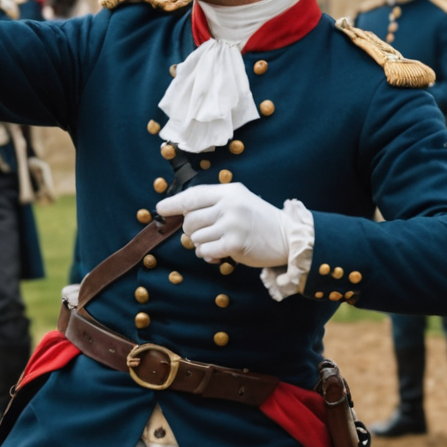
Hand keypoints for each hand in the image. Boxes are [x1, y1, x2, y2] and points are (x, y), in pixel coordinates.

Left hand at [157, 182, 290, 267]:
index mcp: (228, 191)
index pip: (193, 196)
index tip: (160, 209)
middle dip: (191, 231)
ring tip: (216, 243)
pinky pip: (205, 251)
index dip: (173, 203)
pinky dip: (207, 255)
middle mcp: (229, 205)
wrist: (286, 237)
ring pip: (196, 238)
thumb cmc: (259, 220)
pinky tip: (218, 253)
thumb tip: (181, 212)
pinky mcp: (235, 243)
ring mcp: (232, 224)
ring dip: (201, 245)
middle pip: (190, 220)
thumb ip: (214, 203)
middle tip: (205, 234)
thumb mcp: (238, 201)